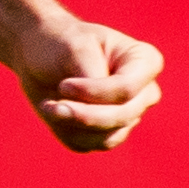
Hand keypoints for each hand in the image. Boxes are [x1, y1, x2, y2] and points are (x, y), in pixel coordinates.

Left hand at [7, 13, 166, 155]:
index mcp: (145, 62)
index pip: (128, 89)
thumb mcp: (75, 47)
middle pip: (122, 116)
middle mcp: (145, 92)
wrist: (43, 57)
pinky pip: (90, 144)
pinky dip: (67, 132)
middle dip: (83, 115)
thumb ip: (90, 75)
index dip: (95, 93)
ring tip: (48, 106)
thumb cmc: (63, 43)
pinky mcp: (108, 133)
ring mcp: (129, 115)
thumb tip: (96, 110)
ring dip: (71, 125)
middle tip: (50, 106)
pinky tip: (56, 112)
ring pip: (107, 136)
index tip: (64, 85)